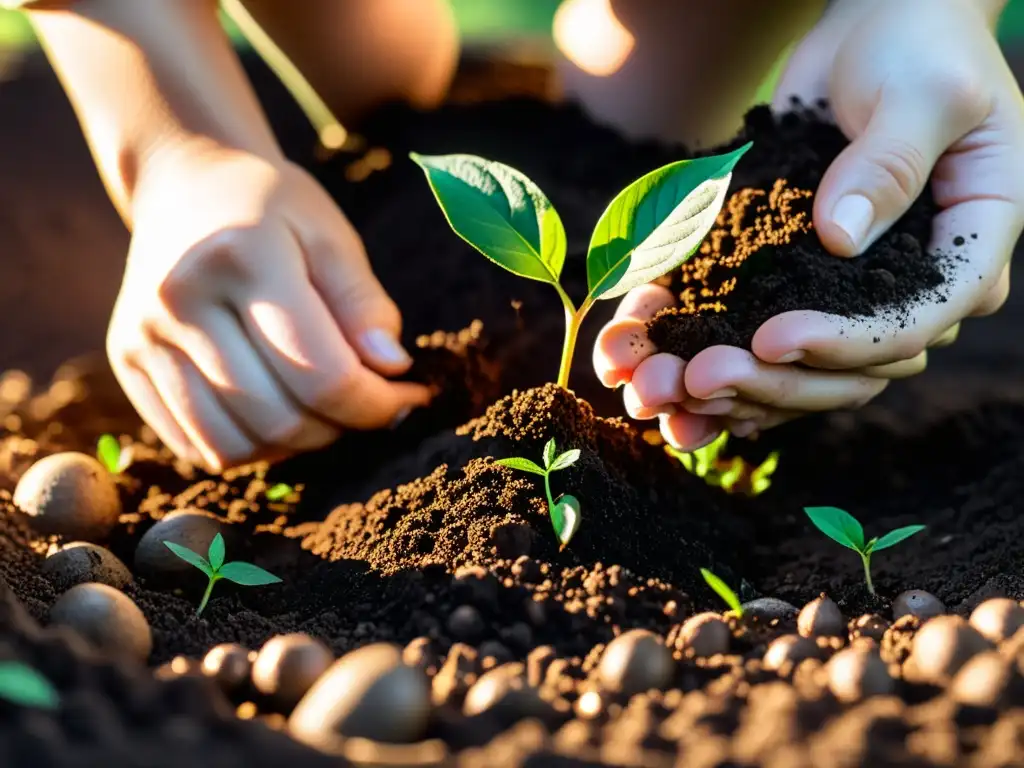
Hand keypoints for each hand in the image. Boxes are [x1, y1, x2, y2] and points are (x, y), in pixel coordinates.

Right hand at [108, 141, 429, 469]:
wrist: (186, 182)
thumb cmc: (274, 210)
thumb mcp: (332, 236)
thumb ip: (364, 304)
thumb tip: (391, 370)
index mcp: (242, 257)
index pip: (321, 372)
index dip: (377, 404)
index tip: (409, 395)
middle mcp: (180, 300)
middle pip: (279, 419)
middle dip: (341, 426)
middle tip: (365, 400)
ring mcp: (143, 336)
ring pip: (233, 447)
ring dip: (294, 446)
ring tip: (319, 407)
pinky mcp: (126, 361)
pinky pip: (196, 446)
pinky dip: (248, 447)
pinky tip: (274, 410)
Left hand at [594, 0, 1023, 450]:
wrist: (874, 33)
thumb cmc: (917, 50)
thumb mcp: (922, 94)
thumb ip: (890, 164)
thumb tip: (841, 237)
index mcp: (965, 250)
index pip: (912, 324)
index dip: (844, 344)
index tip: (772, 339)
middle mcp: (910, 288)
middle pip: (848, 371)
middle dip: (768, 384)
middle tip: (696, 378)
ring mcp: (851, 293)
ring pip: (796, 371)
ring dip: (724, 388)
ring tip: (655, 390)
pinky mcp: (798, 283)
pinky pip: (756, 337)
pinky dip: (704, 353)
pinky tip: (654, 369)